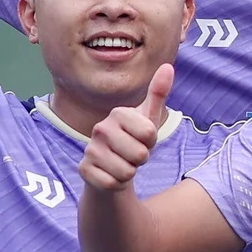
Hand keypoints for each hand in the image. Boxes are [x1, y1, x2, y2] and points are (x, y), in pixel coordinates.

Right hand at [79, 64, 170, 191]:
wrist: (112, 167)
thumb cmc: (133, 140)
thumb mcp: (149, 118)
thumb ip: (158, 93)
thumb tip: (168, 66)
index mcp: (118, 113)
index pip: (150, 133)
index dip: (151, 141)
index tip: (143, 139)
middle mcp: (100, 128)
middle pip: (140, 154)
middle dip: (141, 160)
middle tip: (132, 154)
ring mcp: (90, 149)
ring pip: (127, 172)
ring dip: (130, 173)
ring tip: (122, 163)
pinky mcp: (84, 170)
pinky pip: (113, 183)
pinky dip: (117, 184)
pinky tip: (111, 175)